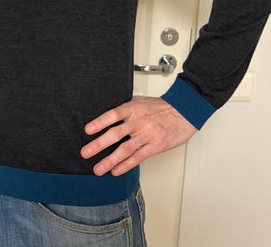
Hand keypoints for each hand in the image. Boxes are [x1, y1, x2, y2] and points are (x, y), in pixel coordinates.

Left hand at [80, 95, 197, 175]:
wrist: (185, 111)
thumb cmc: (161, 107)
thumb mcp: (141, 101)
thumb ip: (125, 108)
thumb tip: (107, 116)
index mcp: (133, 108)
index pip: (113, 114)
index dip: (100, 122)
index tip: (87, 130)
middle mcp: (139, 121)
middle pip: (116, 134)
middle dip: (99, 145)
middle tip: (85, 153)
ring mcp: (147, 134)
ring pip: (125, 149)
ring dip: (110, 160)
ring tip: (98, 169)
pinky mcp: (156, 146)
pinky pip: (138, 157)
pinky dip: (126, 165)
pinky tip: (116, 171)